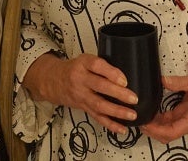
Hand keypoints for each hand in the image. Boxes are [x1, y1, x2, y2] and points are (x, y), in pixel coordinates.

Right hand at [24, 52, 138, 135]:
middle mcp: (81, 79)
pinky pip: (97, 117)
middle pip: (100, 86)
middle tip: (133, 98)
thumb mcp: (86, 60)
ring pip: (99, 105)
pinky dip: (111, 124)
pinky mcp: (83, 107)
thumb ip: (103, 65)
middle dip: (118, 94)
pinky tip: (122, 127)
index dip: (111, 73)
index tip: (124, 80)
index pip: (97, 65)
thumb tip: (128, 71)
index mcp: (83, 64)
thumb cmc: (75, 69)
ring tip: (131, 114)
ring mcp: (81, 95)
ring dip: (117, 111)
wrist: (54, 81)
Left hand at [140, 69, 187, 143]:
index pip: (171, 132)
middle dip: (153, 130)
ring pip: (168, 128)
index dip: (156, 130)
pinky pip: (171, 119)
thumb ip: (177, 82)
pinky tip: (152, 112)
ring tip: (143, 115)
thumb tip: (163, 81)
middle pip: (168, 134)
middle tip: (139, 119)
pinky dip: (160, 118)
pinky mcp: (186, 112)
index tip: (145, 124)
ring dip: (155, 125)